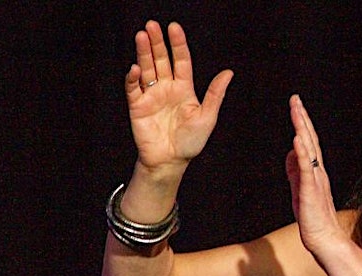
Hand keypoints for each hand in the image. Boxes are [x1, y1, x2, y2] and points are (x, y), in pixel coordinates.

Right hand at [125, 21, 232, 169]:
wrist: (170, 162)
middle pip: (161, 60)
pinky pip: (133, 88)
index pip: (181, 60)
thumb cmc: (190, 142)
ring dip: (143, 53)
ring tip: (141, 36)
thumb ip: (215, 94)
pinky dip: (132, 78)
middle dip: (157, 43)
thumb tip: (229, 73)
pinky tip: (135, 68)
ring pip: (146, 69)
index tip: (174, 28)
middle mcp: (167, 88)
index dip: (178, 44)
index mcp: (184, 88)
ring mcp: (151, 96)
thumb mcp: (207, 117)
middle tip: (152, 25)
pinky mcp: (137, 106)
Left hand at [286, 95, 346, 256]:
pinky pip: (306, 169)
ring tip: (296, 111)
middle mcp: (317, 171)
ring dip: (302, 129)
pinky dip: (302, 153)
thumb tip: (289, 153)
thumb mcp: (299, 189)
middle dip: (302, 118)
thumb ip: (294, 171)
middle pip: (310, 139)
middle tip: (295, 99)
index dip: (302, 123)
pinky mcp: (310, 191)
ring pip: (309, 149)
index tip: (296, 106)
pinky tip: (297, 139)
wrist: (325, 239)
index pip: (308, 142)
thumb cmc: (313, 219)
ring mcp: (315, 180)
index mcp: (314, 171)